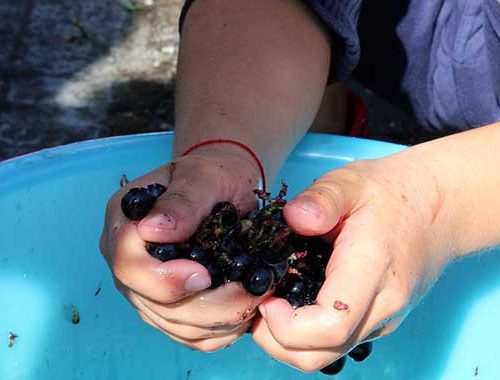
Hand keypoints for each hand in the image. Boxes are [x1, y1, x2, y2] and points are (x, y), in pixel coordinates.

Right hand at [100, 147, 267, 351]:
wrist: (225, 189)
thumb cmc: (214, 176)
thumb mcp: (203, 176)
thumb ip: (183, 201)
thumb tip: (153, 230)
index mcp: (125, 224)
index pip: (128, 265)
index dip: (165, 280)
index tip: (205, 275)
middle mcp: (129, 262)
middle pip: (152, 304)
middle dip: (205, 307)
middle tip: (250, 293)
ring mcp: (146, 288)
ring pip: (174, 325)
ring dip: (219, 321)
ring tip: (255, 298)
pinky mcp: (169, 307)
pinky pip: (190, 335)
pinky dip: (219, 331)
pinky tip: (243, 312)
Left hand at [252, 156, 451, 370]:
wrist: (438, 208)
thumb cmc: (392, 193)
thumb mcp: (352, 181)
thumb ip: (322, 198)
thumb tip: (292, 217)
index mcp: (372, 271)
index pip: (329, 326)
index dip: (285, 324)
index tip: (265, 297)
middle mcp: (382, 306)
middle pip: (321, 355)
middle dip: (275, 340)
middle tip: (258, 302)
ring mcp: (383, 318)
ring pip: (326, 355)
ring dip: (287, 341)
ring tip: (271, 301)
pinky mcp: (379, 320)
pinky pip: (337, 343)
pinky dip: (305, 335)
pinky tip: (294, 302)